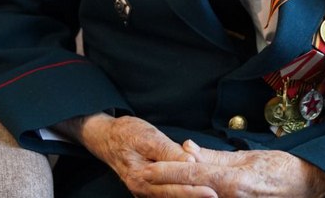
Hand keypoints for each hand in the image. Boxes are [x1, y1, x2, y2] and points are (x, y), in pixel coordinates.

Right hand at [54, 113, 217, 196]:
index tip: (213, 192)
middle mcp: (142, 190)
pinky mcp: (149, 190)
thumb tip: (190, 162)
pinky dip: (182, 193)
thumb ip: (169, 151)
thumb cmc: (127, 134)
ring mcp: (145, 192)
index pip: (173, 188)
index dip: (194, 191)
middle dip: (195, 197)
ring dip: (190, 196)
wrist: (107, 138)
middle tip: (217, 196)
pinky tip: (196, 191)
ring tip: (211, 195)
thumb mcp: (148, 137)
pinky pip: (167, 194)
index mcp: (141, 177)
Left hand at [140, 140, 324, 197]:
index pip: (190, 173)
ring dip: (183, 193)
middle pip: (190, 193)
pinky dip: (199, 196)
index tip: (148, 169)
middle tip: (148, 177)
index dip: (167, 171)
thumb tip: (187, 148)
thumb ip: (214, 156)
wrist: (309, 188)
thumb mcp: (247, 157)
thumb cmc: (282, 170)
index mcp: (232, 181)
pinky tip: (191, 192)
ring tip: (165, 185)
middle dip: (168, 187)